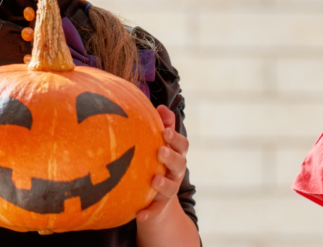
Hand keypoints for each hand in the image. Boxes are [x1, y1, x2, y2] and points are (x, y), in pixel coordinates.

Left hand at [137, 105, 188, 222]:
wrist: (156, 195)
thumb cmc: (156, 159)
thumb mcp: (161, 142)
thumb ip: (163, 125)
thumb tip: (161, 107)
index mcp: (177, 154)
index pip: (182, 145)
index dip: (175, 138)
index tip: (164, 131)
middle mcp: (176, 172)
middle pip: (179, 164)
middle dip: (171, 157)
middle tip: (160, 151)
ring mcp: (169, 189)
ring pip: (171, 187)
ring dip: (163, 184)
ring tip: (154, 180)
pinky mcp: (159, 205)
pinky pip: (156, 210)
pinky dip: (150, 212)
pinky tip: (140, 215)